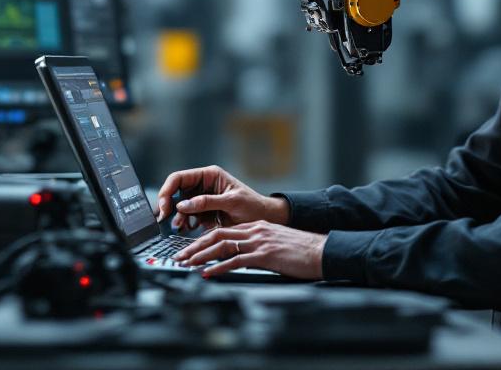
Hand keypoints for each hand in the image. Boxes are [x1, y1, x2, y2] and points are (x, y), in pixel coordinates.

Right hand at [156, 164, 288, 230]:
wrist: (264, 220)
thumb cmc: (253, 206)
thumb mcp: (231, 202)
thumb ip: (207, 202)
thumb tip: (183, 205)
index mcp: (209, 175)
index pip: (179, 178)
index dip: (168, 191)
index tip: (165, 206)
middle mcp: (203, 185)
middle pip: (177, 192)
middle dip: (170, 206)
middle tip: (166, 218)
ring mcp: (203, 200)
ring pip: (181, 207)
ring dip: (178, 217)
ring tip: (181, 226)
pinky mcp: (204, 213)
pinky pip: (189, 217)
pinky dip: (186, 223)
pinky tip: (190, 228)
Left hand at [173, 221, 325, 278]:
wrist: (321, 251)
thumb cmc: (301, 251)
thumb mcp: (275, 244)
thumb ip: (256, 248)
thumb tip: (239, 260)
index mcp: (256, 227)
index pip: (223, 230)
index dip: (203, 240)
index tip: (190, 250)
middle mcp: (255, 231)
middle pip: (217, 235)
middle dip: (195, 246)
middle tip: (180, 256)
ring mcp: (259, 242)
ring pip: (222, 245)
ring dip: (201, 256)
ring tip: (187, 264)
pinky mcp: (264, 255)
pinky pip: (235, 260)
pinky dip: (218, 267)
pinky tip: (208, 273)